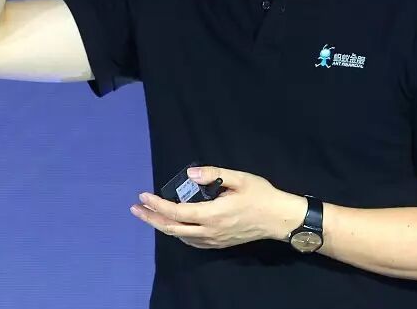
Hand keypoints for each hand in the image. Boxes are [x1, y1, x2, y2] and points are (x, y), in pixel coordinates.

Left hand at [130, 166, 305, 249]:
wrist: (280, 218)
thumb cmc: (261, 195)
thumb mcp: (239, 178)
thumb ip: (214, 174)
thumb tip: (190, 174)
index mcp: (213, 214)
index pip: (177, 212)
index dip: (157, 204)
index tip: (143, 195)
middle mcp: (210, 231)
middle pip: (173, 229)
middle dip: (151, 218)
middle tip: (136, 209)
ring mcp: (215, 239)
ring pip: (181, 237)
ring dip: (163, 226)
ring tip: (149, 214)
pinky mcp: (220, 243)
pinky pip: (193, 242)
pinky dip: (178, 233)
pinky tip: (174, 225)